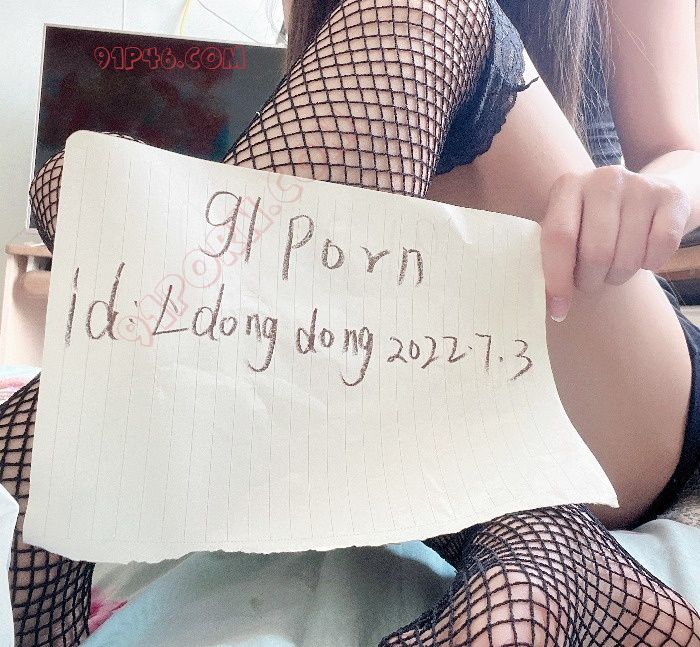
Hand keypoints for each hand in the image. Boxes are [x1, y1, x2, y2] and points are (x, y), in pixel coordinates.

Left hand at [541, 166, 691, 321]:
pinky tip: (641, 255)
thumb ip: (556, 257)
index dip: (557, 279)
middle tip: (590, 281)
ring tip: (613, 267)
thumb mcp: (569, 229)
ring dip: (618, 276)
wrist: (644, 195)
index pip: (558, 237)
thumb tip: (555, 306)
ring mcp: (639, 184)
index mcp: (567, 186)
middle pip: (595, 253)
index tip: (558, 311)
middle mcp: (603, 180)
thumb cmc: (593, 223)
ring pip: (627, 257)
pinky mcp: (671, 196)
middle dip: (591, 281)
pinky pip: (659, 249)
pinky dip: (650, 264)